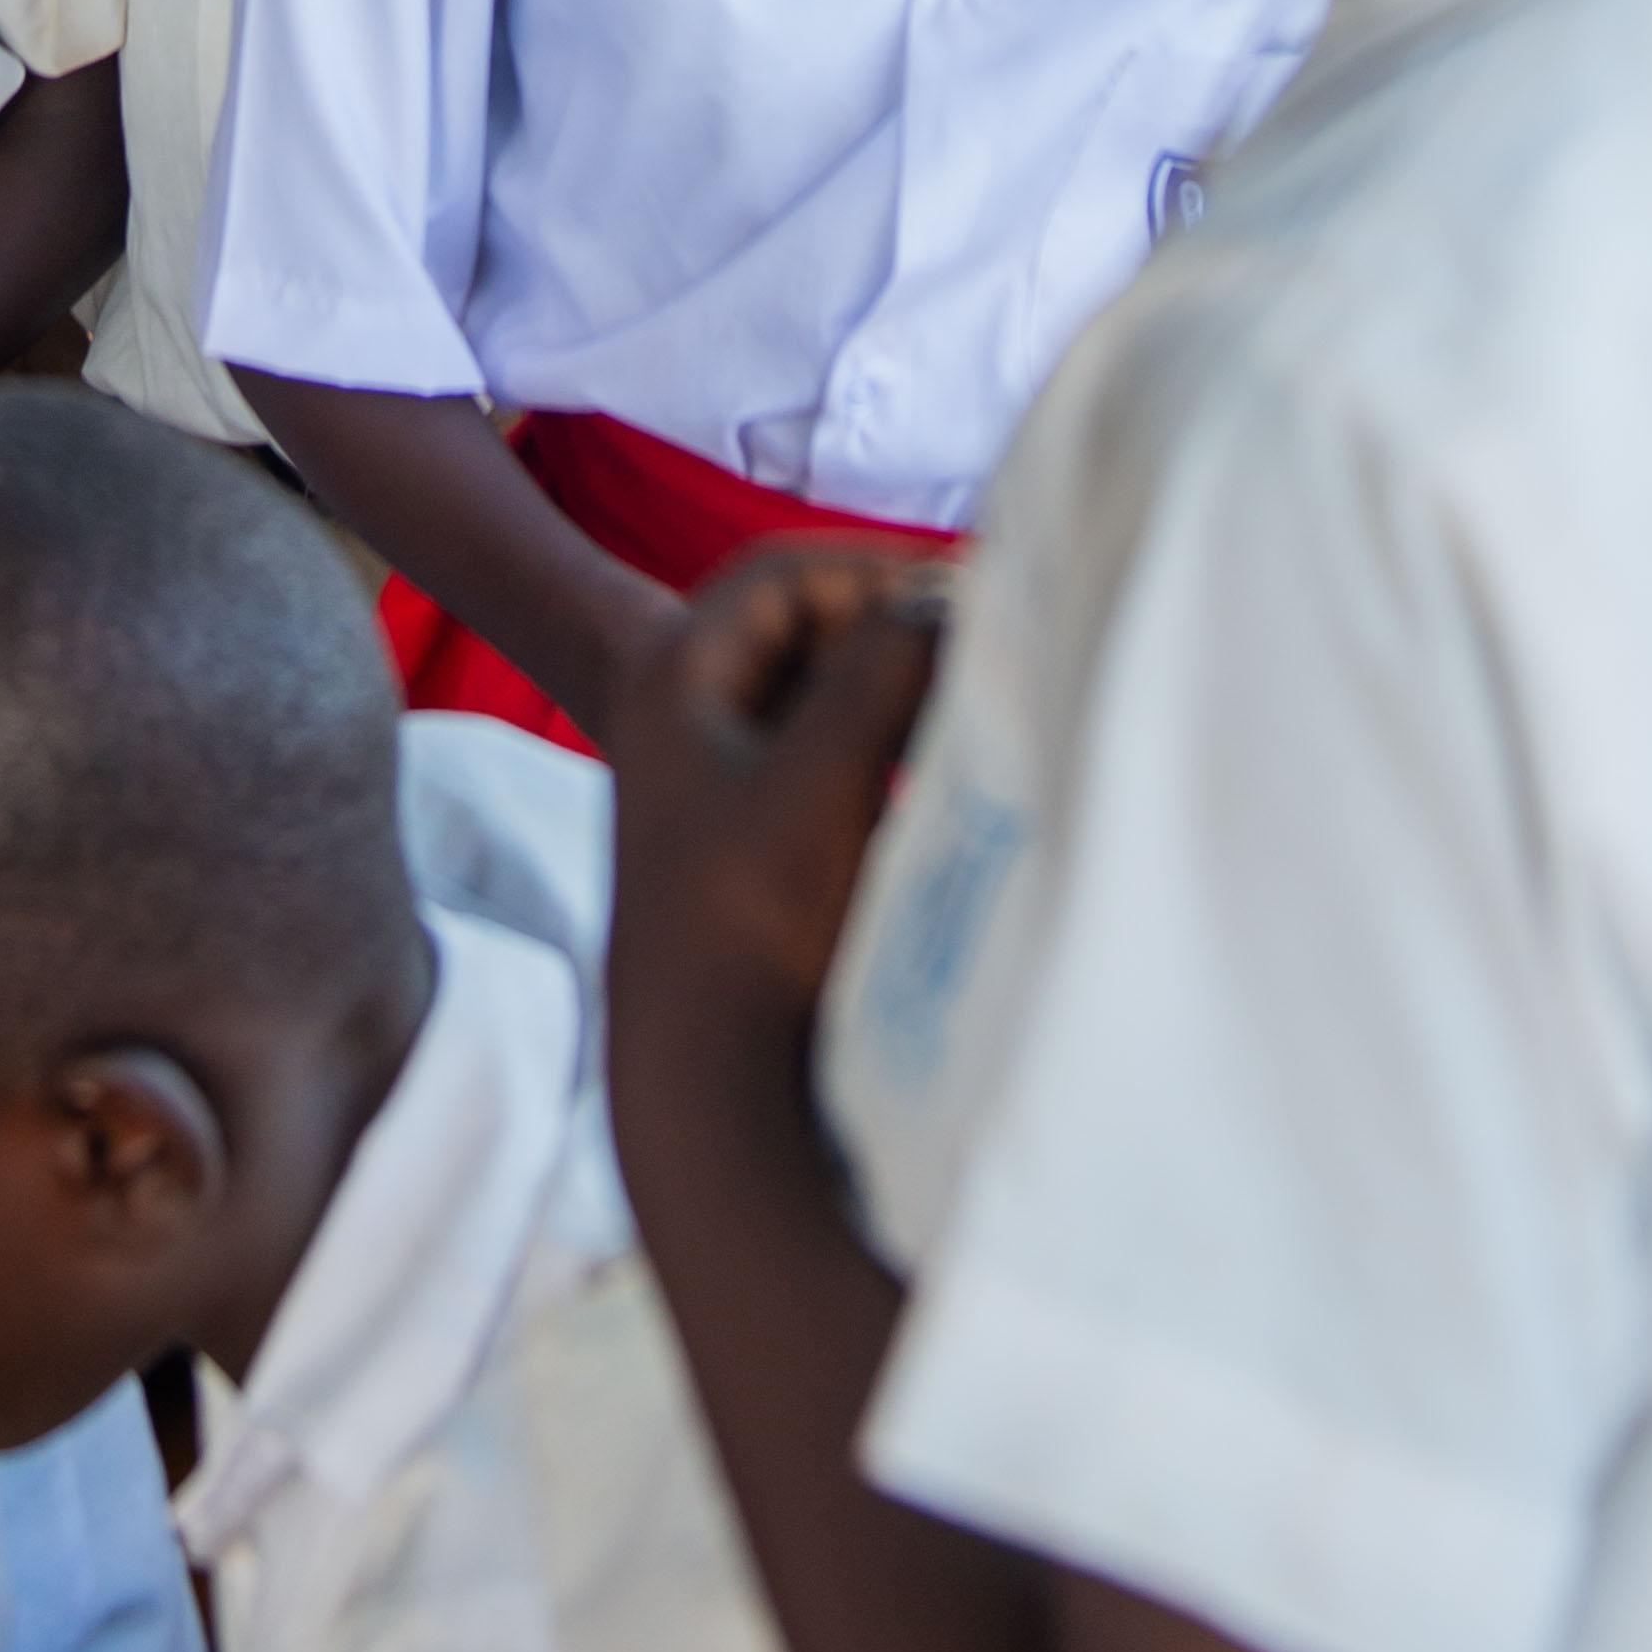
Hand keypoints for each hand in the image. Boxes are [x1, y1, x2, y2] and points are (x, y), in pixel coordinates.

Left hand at [608, 542, 945, 1059]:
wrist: (708, 1081)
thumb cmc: (750, 921)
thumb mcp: (823, 777)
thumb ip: (885, 670)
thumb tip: (947, 597)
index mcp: (672, 680)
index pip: (783, 576)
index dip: (873, 570)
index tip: (958, 592)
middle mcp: (683, 720)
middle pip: (804, 634)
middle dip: (892, 633)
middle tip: (978, 648)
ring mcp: (715, 784)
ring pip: (822, 700)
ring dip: (894, 694)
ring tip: (968, 708)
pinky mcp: (754, 844)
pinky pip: (830, 762)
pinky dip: (885, 751)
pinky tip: (938, 777)